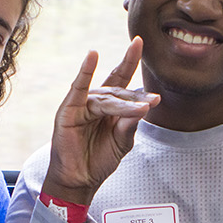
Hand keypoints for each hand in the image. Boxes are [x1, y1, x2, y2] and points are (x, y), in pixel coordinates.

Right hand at [42, 39, 158, 204]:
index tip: (140, 43)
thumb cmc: (99, 159)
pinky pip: (78, 89)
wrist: (80, 179)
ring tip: (140, 108)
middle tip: (152, 100)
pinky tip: (92, 56)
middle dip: (135, 95)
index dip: (130, 61)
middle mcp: (96, 101)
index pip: (122, 79)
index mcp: (110, 106)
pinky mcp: (69, 110)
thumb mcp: (122, 141)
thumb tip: (144, 107)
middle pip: (118, 89)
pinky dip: (85, 72)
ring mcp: (82, 104)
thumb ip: (131, 123)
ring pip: (107, 98)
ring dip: (124, 103)